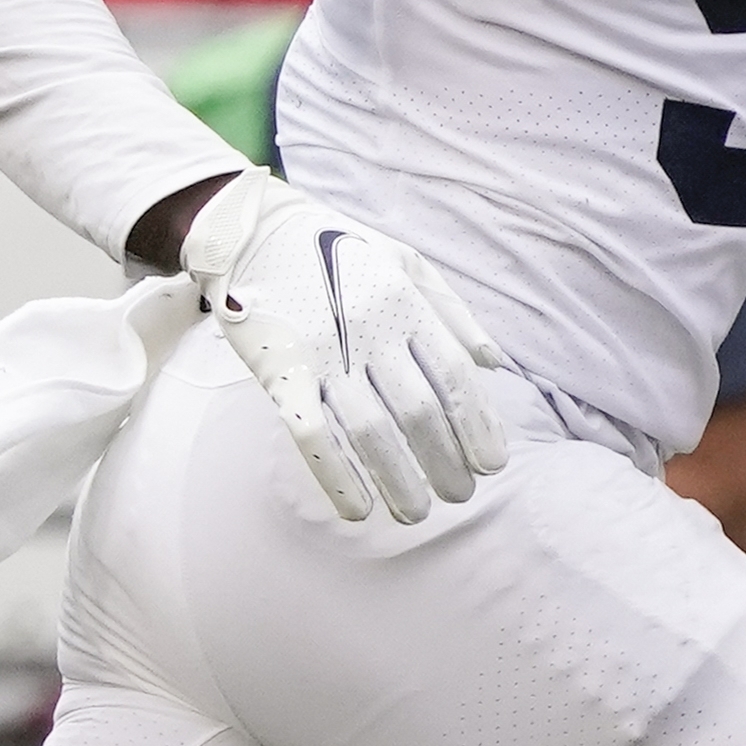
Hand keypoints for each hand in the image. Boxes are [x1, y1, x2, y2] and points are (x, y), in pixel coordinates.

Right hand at [177, 171, 521, 525]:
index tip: (491, 463)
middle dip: (445, 463)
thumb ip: (453, 312)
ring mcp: (322, 353)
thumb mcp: (406, 262)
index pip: (454, 377)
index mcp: (404, 303)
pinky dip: (335, 477)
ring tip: (417, 514)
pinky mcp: (279, 372)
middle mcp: (368, 329)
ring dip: (398, 481)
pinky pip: (310, 434)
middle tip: (459, 494)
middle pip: (419, 413)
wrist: (250, 231)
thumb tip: (494, 364)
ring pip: (370, 432)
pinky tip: (357, 509)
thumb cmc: (338, 250)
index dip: (478, 426)